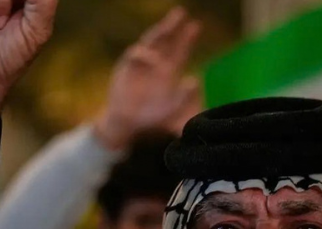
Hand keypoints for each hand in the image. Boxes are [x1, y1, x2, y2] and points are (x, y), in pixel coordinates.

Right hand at [94, 7, 202, 150]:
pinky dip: (144, 54)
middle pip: (166, 41)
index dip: (187, 39)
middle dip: (173, 26)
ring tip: (168, 25)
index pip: (179, 51)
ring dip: (159, 32)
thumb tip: (195, 80)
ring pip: (150, 42)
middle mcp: (154, 65)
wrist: (127, 124)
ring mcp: (140, 65)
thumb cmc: (150, 118)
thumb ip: (184, 98)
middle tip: (181, 12)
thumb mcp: (171, 109)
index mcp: (167, 72)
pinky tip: (154, 59)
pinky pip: (135, 54)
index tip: (196, 25)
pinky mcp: (126, 69)